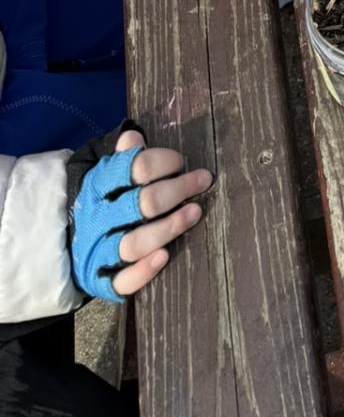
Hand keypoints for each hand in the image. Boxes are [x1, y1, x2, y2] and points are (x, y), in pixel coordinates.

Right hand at [72, 128, 212, 302]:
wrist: (67, 243)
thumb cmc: (104, 201)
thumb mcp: (107, 175)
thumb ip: (123, 157)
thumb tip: (132, 136)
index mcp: (99, 186)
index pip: (134, 168)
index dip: (164, 161)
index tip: (181, 162)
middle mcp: (98, 218)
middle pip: (142, 204)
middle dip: (177, 190)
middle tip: (202, 181)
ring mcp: (98, 251)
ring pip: (134, 243)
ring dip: (169, 228)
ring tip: (195, 213)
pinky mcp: (102, 280)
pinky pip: (122, 281)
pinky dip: (143, 270)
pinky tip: (164, 256)